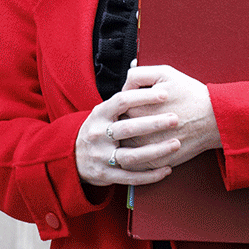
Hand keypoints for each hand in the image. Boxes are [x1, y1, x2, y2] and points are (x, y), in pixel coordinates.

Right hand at [71, 65, 222, 186]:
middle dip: (154, 123)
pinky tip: (168, 169)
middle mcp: (98, 135)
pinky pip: (131, 177)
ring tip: (177, 143)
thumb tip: (139, 71)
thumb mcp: (103, 111)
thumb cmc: (98, 129)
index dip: (144, 96)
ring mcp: (101, 157)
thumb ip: (121, 100)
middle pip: (128, 128)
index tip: (165, 94)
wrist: (71, 158)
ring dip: (156, 151)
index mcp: (99, 114)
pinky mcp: (105, 176)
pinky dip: (150, 175)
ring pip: (132, 156)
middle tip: (176, 119)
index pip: (122, 101)